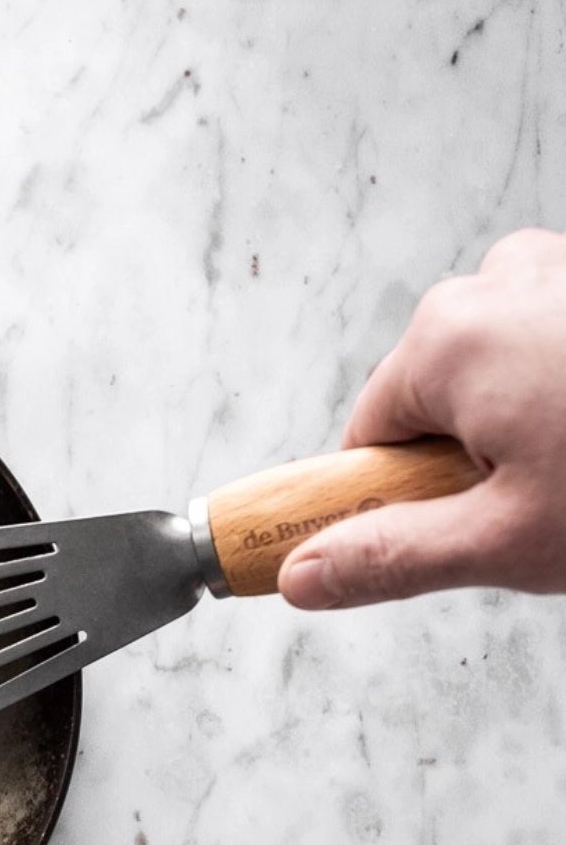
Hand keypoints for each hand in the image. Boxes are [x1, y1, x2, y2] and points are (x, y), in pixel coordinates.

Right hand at [280, 227, 565, 609]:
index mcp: (448, 339)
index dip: (399, 495)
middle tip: (539, 501)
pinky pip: (548, 337)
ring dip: (525, 418)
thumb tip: (304, 574)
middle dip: (473, 453)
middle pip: (434, 395)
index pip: (370, 436)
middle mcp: (495, 282)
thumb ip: (393, 557)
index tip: (443, 528)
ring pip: (497, 365)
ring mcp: (556, 270)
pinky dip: (562, 384)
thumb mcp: (507, 540)